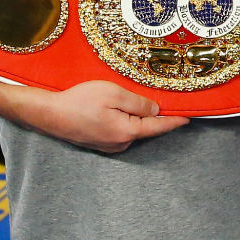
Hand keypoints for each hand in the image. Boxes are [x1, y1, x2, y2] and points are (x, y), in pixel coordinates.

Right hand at [24, 80, 187, 152]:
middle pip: (145, 128)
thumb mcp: (113, 94)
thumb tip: (155, 110)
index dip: (174, 121)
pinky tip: (118, 109)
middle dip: (155, 116)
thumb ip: (137, 103)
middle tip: (166, 101)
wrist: (50, 114)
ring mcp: (110, 146)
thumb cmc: (79, 101)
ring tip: (135, 101)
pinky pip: (120, 131)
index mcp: (126, 132)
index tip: (189, 118)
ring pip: (132, 129)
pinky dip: (125, 121)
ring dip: (137, 117)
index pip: (157, 127)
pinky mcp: (101, 143)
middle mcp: (120, 143)